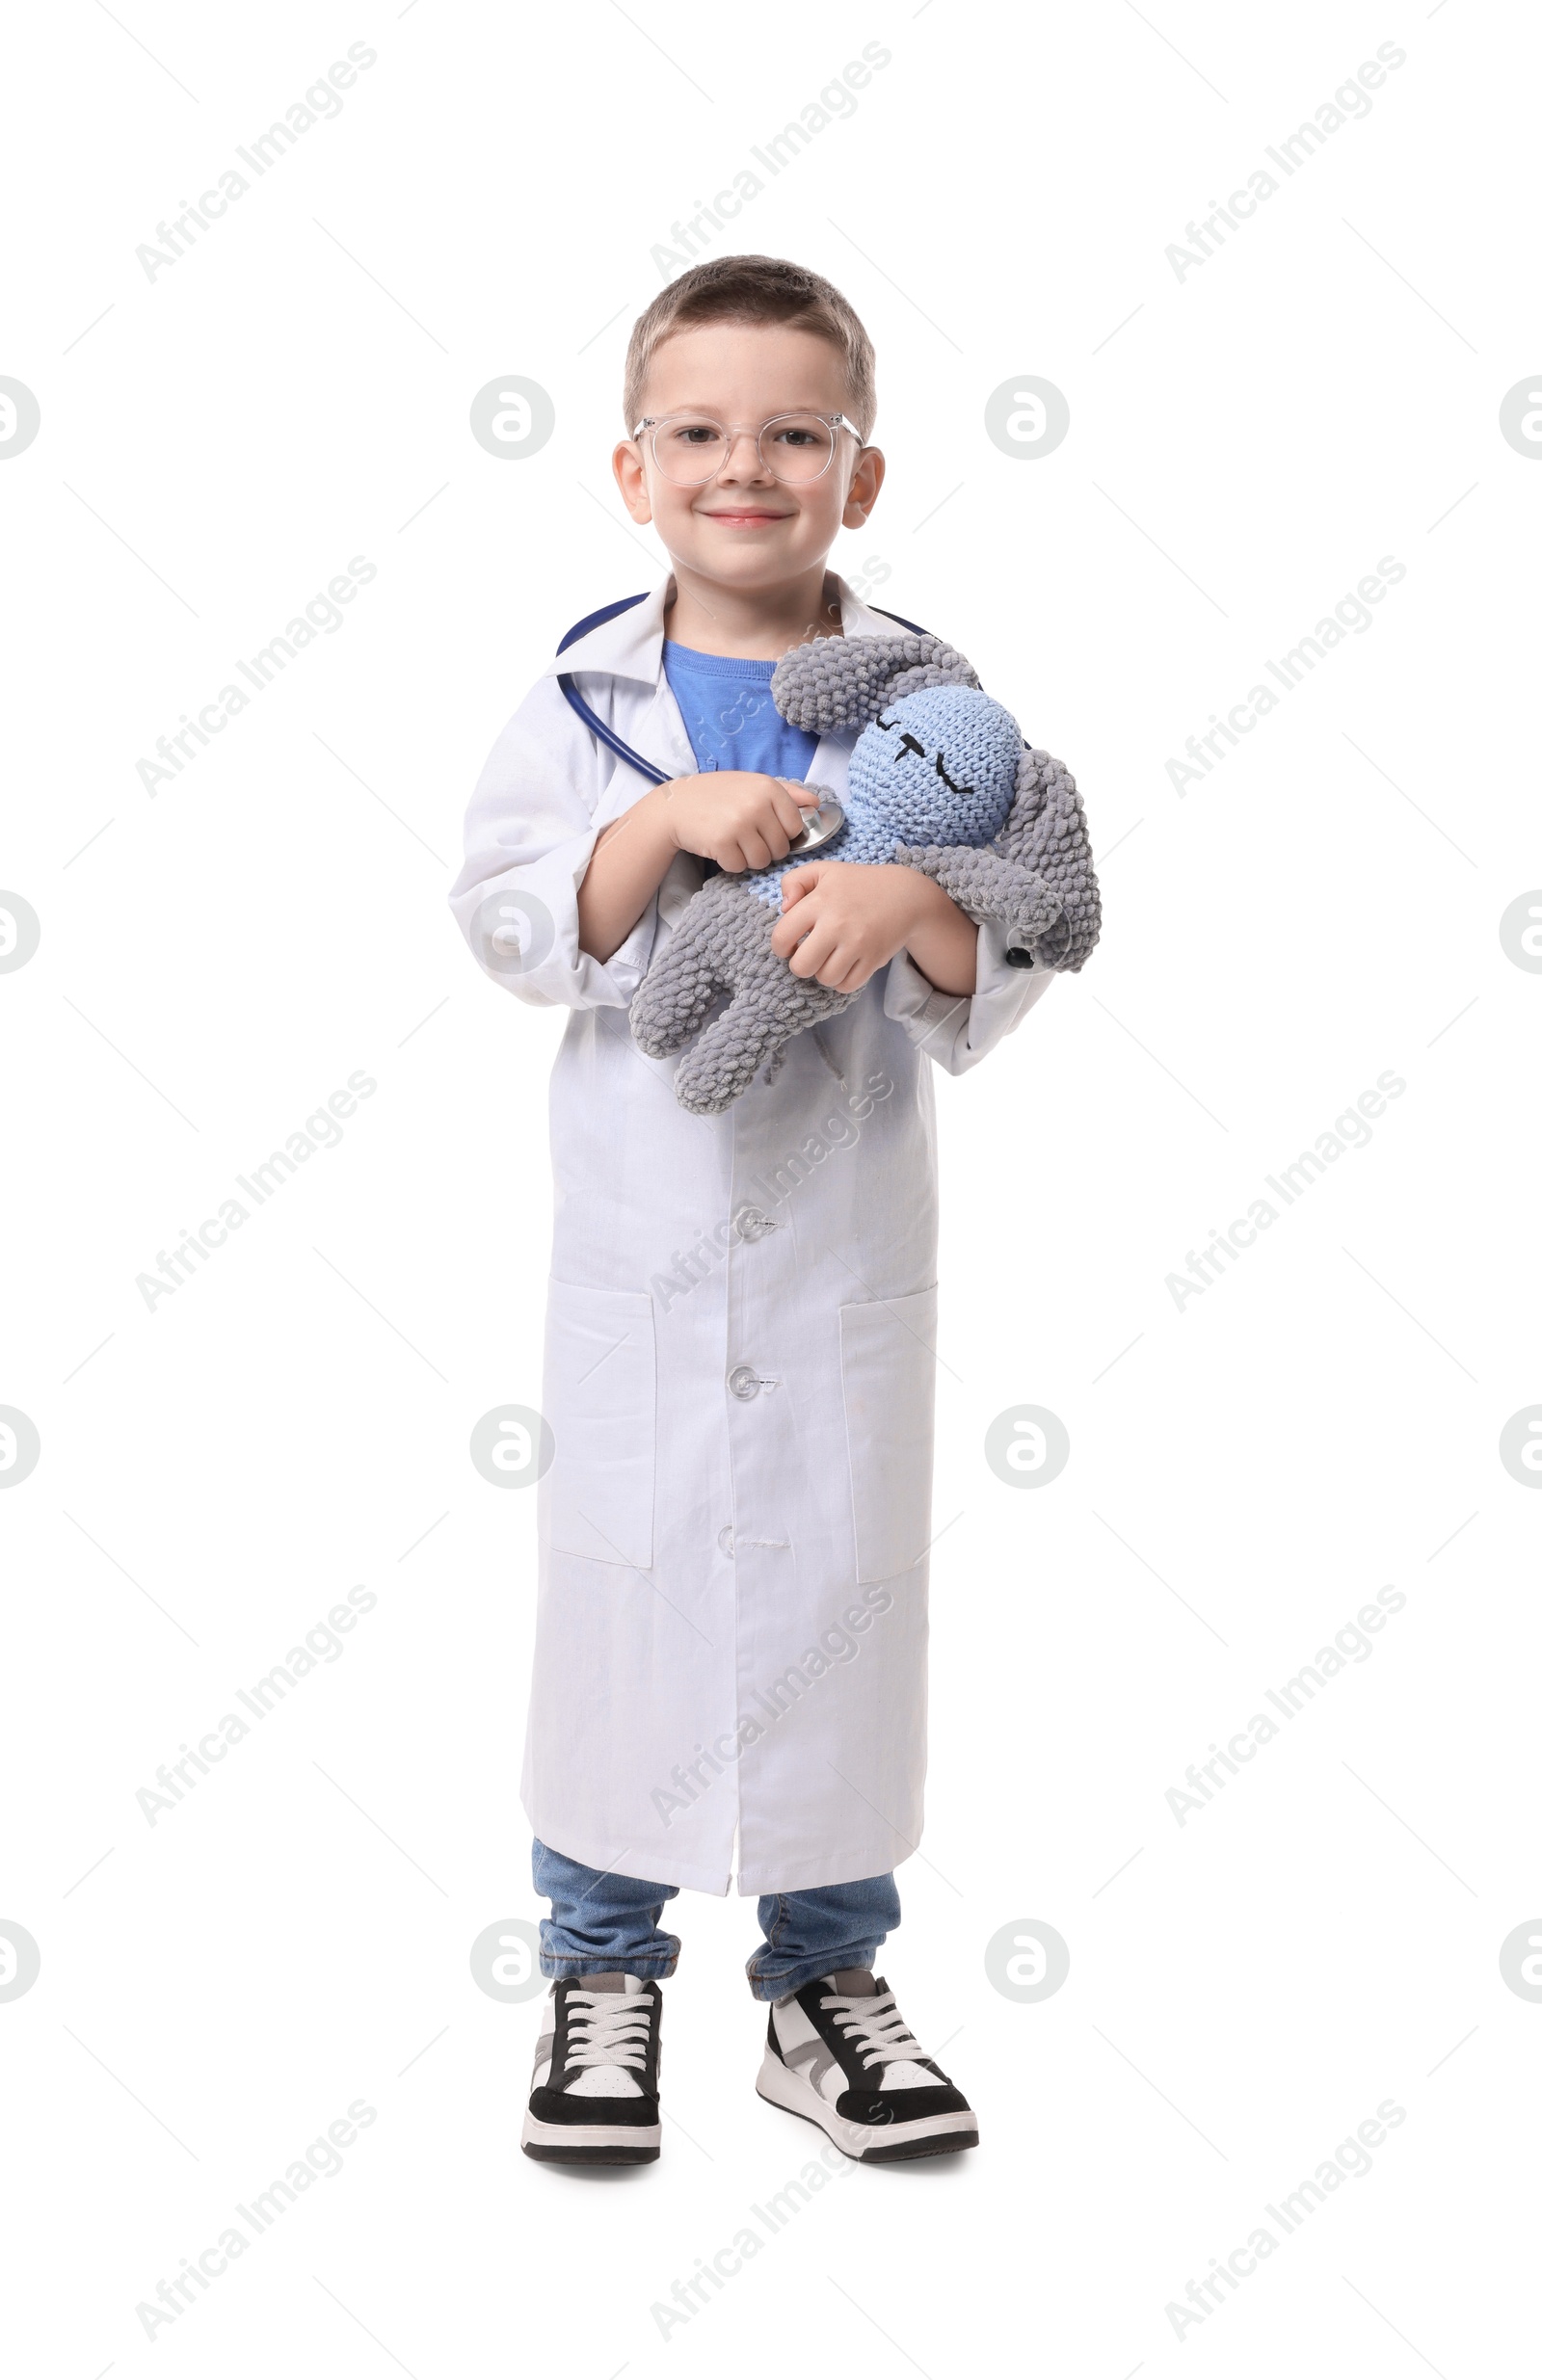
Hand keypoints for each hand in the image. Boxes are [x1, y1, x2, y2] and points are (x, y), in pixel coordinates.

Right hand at [656, 771, 810, 873]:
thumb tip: (817, 803)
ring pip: (763, 861)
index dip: (783, 833)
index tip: (768, 829)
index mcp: (768, 787)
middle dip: (766, 848)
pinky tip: (721, 847)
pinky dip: (731, 863)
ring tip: (735, 842)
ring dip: (750, 858)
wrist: (675, 805)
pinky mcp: (722, 843)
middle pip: (781, 848)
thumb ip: (788, 793)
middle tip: (746, 837)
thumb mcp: (753, 783)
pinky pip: (740, 867)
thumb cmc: (718, 794)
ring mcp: (739, 824)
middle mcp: (756, 804)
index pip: (796, 826)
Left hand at [769, 861, 937, 993]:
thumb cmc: (858, 883)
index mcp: (819, 901)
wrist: (905, 895)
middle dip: (801, 964)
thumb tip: (784, 909)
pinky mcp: (873, 959)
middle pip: (801, 966)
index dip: (780, 946)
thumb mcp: (824, 870)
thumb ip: (794, 881)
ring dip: (823, 973)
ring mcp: (857, 944)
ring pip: (825, 979)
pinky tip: (845, 965)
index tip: (790, 944)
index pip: (782, 937)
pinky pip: (846, 986)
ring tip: (830, 958)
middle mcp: (837, 924)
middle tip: (810, 954)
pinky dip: (842, 981)